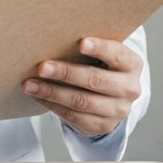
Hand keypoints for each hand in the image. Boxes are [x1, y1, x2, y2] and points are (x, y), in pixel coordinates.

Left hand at [22, 36, 142, 137]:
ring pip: (81, 101)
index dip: (100, 48)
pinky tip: (37, 95)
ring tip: (31, 84)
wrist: (112, 97)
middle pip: (95, 80)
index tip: (81, 42)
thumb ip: (88, 46)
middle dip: (66, 73)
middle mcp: (129, 89)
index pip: (117, 54)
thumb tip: (55, 37)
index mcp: (131, 64)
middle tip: (42, 67)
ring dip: (52, 92)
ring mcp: (117, 110)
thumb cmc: (102, 66)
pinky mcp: (102, 126)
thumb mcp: (104, 54)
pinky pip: (73, 116)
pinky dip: (52, 104)